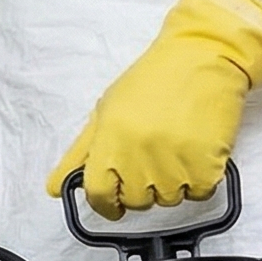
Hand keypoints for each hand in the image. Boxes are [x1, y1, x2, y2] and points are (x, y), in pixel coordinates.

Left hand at [48, 0, 261, 219]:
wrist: (202, 56)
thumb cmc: (153, 80)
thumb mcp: (107, 109)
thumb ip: (80, 153)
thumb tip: (54, 188)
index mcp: (109, 139)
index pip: (99, 194)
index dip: (105, 204)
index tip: (114, 203)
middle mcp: (138, 155)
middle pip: (137, 201)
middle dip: (143, 187)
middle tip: (153, 155)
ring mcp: (173, 163)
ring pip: (169, 199)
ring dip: (173, 181)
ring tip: (176, 145)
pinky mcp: (207, 166)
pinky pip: (200, 193)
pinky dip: (200, 179)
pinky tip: (196, 150)